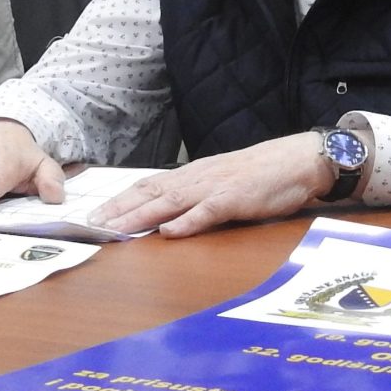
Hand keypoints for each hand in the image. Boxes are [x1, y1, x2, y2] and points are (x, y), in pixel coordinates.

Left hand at [95, 134, 334, 238]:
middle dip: (119, 210)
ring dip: (140, 216)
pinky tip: (169, 231)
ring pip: (170, 201)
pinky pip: (208, 211)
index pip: (149, 186)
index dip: (121, 200)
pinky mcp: (236, 199)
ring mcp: (216, 188)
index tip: (96, 214)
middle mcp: (198, 178)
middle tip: (91, 225)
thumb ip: (198, 196)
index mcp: (194, 175)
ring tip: (115, 229)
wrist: (299, 159)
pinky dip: (187, 222)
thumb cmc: (264, 173)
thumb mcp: (224, 182)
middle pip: (150, 193)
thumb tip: (171, 213)